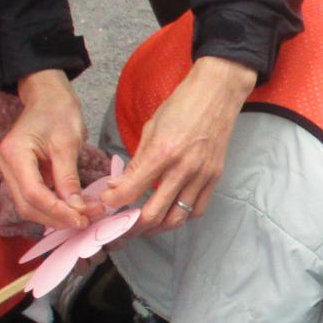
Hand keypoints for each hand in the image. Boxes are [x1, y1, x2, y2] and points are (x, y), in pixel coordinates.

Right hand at [0, 70, 90, 231]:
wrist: (47, 97)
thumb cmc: (58, 112)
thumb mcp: (68, 142)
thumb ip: (69, 177)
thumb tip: (77, 208)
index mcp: (14, 154)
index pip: (33, 193)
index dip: (57, 211)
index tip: (81, 219)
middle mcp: (6, 166)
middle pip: (28, 205)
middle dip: (57, 218)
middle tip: (86, 222)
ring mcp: (10, 172)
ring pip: (29, 206)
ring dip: (55, 216)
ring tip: (83, 217)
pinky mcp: (21, 176)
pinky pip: (34, 199)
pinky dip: (53, 208)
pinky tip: (73, 210)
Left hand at [103, 56, 256, 232]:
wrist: (217, 94)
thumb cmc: (181, 105)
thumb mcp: (151, 129)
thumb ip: (137, 162)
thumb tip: (119, 186)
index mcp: (162, 152)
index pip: (131, 190)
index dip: (113, 202)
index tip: (106, 204)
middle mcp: (183, 168)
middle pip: (154, 214)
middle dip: (133, 226)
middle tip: (121, 228)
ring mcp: (202, 175)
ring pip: (177, 218)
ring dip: (157, 227)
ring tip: (145, 226)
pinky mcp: (215, 177)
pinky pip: (197, 209)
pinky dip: (182, 216)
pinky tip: (171, 213)